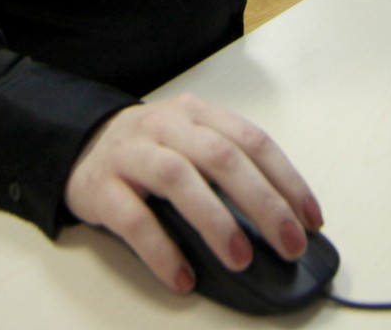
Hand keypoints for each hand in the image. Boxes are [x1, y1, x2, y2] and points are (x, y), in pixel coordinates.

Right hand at [65, 94, 323, 294]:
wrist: (80, 145)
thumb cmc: (150, 150)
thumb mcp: (191, 142)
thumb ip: (228, 168)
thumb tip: (281, 220)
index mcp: (198, 115)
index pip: (252, 141)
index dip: (286, 180)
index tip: (310, 219)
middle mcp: (167, 127)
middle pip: (222, 158)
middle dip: (262, 203)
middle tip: (288, 244)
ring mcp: (131, 154)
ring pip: (178, 179)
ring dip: (215, 220)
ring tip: (240, 259)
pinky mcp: (100, 187)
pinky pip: (133, 219)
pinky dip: (161, 249)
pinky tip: (182, 276)